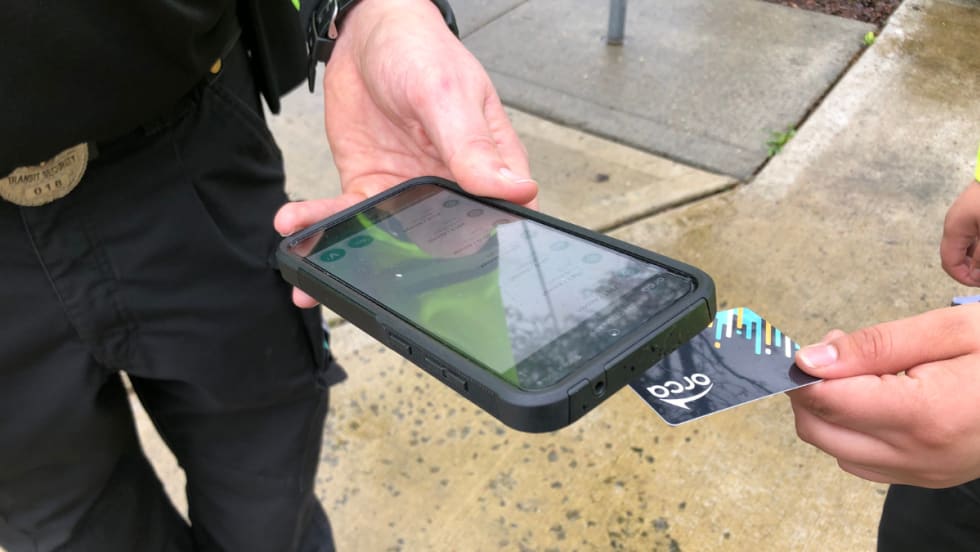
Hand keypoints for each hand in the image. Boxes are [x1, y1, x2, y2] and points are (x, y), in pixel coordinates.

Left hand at [275, 0, 536, 306]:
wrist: (367, 31)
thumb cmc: (421, 50)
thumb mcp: (447, 95)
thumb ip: (472, 147)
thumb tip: (516, 191)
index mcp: (486, 169)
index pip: (490, 224)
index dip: (468, 255)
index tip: (432, 276)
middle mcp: (449, 186)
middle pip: (433, 243)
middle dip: (396, 272)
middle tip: (359, 286)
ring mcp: (407, 189)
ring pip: (384, 238)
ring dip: (346, 255)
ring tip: (308, 266)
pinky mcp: (368, 184)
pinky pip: (346, 214)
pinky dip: (319, 222)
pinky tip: (294, 224)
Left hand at [788, 304, 979, 487]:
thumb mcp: (950, 330)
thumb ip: (875, 345)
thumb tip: (811, 360)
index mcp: (924, 414)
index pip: (826, 401)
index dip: (804, 372)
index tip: (808, 348)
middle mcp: (919, 455)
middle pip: (818, 430)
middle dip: (811, 391)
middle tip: (838, 353)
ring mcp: (924, 473)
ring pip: (836, 448)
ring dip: (830, 411)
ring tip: (866, 371)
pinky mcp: (928, 477)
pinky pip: (864, 461)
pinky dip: (853, 431)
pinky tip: (879, 398)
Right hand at [940, 179, 979, 285]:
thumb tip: (976, 274)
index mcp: (954, 230)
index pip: (950, 263)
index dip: (964, 277)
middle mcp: (954, 225)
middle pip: (955, 255)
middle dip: (971, 269)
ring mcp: (962, 216)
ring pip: (965, 246)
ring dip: (976, 257)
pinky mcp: (973, 210)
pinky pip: (972, 234)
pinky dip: (978, 245)